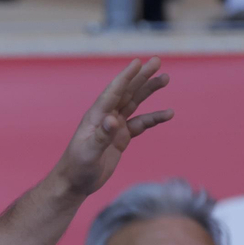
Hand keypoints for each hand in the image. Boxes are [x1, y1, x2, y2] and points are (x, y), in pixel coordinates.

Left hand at [47, 58, 172, 199]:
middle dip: (141, 77)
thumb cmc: (77, 167)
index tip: (137, 62)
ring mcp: (114, 127)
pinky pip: (140, 124)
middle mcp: (106, 118)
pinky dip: (153, 118)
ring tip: (165, 78)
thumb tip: (113, 120)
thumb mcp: (89, 152)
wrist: (75, 183)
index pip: (112, 92)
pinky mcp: (121, 138)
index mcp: (96, 117)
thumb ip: (102, 136)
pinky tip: (168, 113)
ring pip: (135, 104)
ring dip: (149, 91)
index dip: (125, 77)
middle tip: (157, 61)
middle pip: (126, 92)